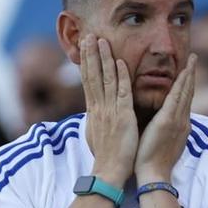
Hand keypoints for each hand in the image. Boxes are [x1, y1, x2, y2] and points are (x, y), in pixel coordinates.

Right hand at [78, 33, 138, 185]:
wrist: (108, 172)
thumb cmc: (106, 156)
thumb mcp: (96, 133)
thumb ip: (96, 118)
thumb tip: (92, 110)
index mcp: (93, 111)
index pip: (88, 81)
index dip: (86, 63)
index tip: (84, 47)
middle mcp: (98, 107)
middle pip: (92, 76)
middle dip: (90, 54)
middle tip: (88, 36)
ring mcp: (109, 111)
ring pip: (105, 79)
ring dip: (103, 59)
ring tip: (100, 41)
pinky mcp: (122, 116)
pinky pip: (121, 93)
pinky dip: (120, 76)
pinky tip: (120, 62)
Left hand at [134, 56, 199, 183]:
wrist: (153, 174)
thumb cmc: (152, 161)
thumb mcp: (160, 142)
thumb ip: (162, 129)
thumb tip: (159, 121)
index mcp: (179, 125)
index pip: (184, 100)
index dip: (187, 85)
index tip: (188, 71)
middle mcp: (182, 121)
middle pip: (188, 93)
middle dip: (191, 74)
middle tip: (194, 58)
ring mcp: (177, 120)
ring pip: (185, 92)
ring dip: (189, 74)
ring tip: (192, 59)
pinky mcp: (169, 121)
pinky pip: (176, 98)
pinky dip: (181, 84)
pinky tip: (183, 72)